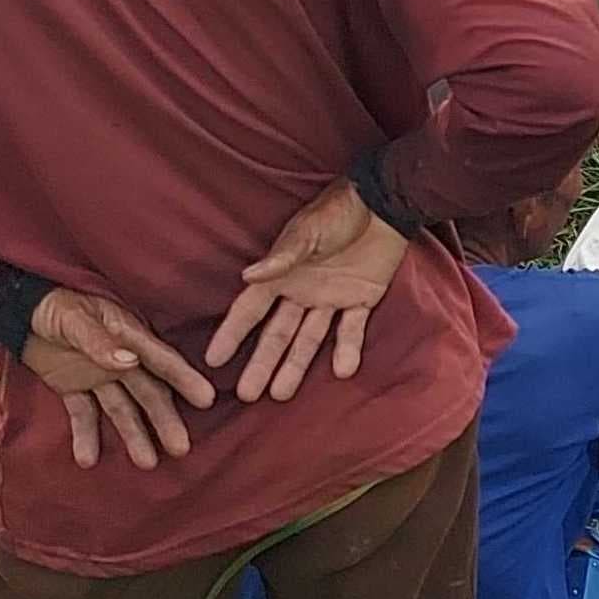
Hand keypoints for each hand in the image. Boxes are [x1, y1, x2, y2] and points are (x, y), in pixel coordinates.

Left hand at [23, 288, 217, 469]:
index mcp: (126, 336)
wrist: (18, 310)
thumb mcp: (74, 319)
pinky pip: (83, 414)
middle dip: (164, 420)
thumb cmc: (53, 305)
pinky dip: (86, 436)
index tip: (206, 399)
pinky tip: (88, 459)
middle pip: (148, 392)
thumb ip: (99, 342)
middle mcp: (120, 359)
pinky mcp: (74, 388)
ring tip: (147, 463)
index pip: (161, 360)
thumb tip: (131, 362)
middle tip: (181, 448)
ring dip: (134, 435)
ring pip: (121, 409)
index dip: (184, 378)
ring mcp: (98, 375)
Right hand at [208, 181, 408, 403]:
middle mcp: (301, 291)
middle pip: (277, 334)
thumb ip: (281, 259)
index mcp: (281, 274)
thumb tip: (247, 276)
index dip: (232, 334)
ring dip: (296, 366)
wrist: (385, 204)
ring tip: (282, 395)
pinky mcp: (361, 300)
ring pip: (309, 339)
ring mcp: (330, 298)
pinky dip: (348, 350)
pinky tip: (344, 371)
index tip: (213, 360)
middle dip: (262, 363)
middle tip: (249, 394)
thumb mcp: (307, 233)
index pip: (250, 310)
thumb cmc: (338, 211)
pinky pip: (351, 330)